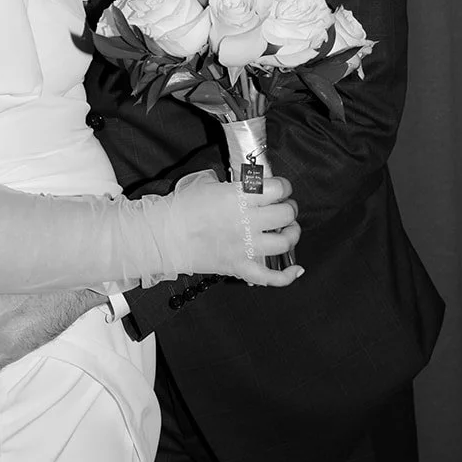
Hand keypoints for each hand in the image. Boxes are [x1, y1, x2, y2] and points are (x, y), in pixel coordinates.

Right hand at [169, 172, 301, 285]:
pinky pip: (270, 277)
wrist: (164, 234)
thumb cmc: (183, 206)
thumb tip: (249, 187)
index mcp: (239, 197)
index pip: (277, 188)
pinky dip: (286, 276)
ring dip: (292, 234)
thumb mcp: (209, 183)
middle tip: (285, 208)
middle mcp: (247, 221)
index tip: (281, 188)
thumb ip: (234, 185)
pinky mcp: (240, 267)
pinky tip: (297, 269)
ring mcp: (245, 247)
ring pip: (284, 243)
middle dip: (290, 209)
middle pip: (285, 213)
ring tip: (288, 230)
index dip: (284, 186)